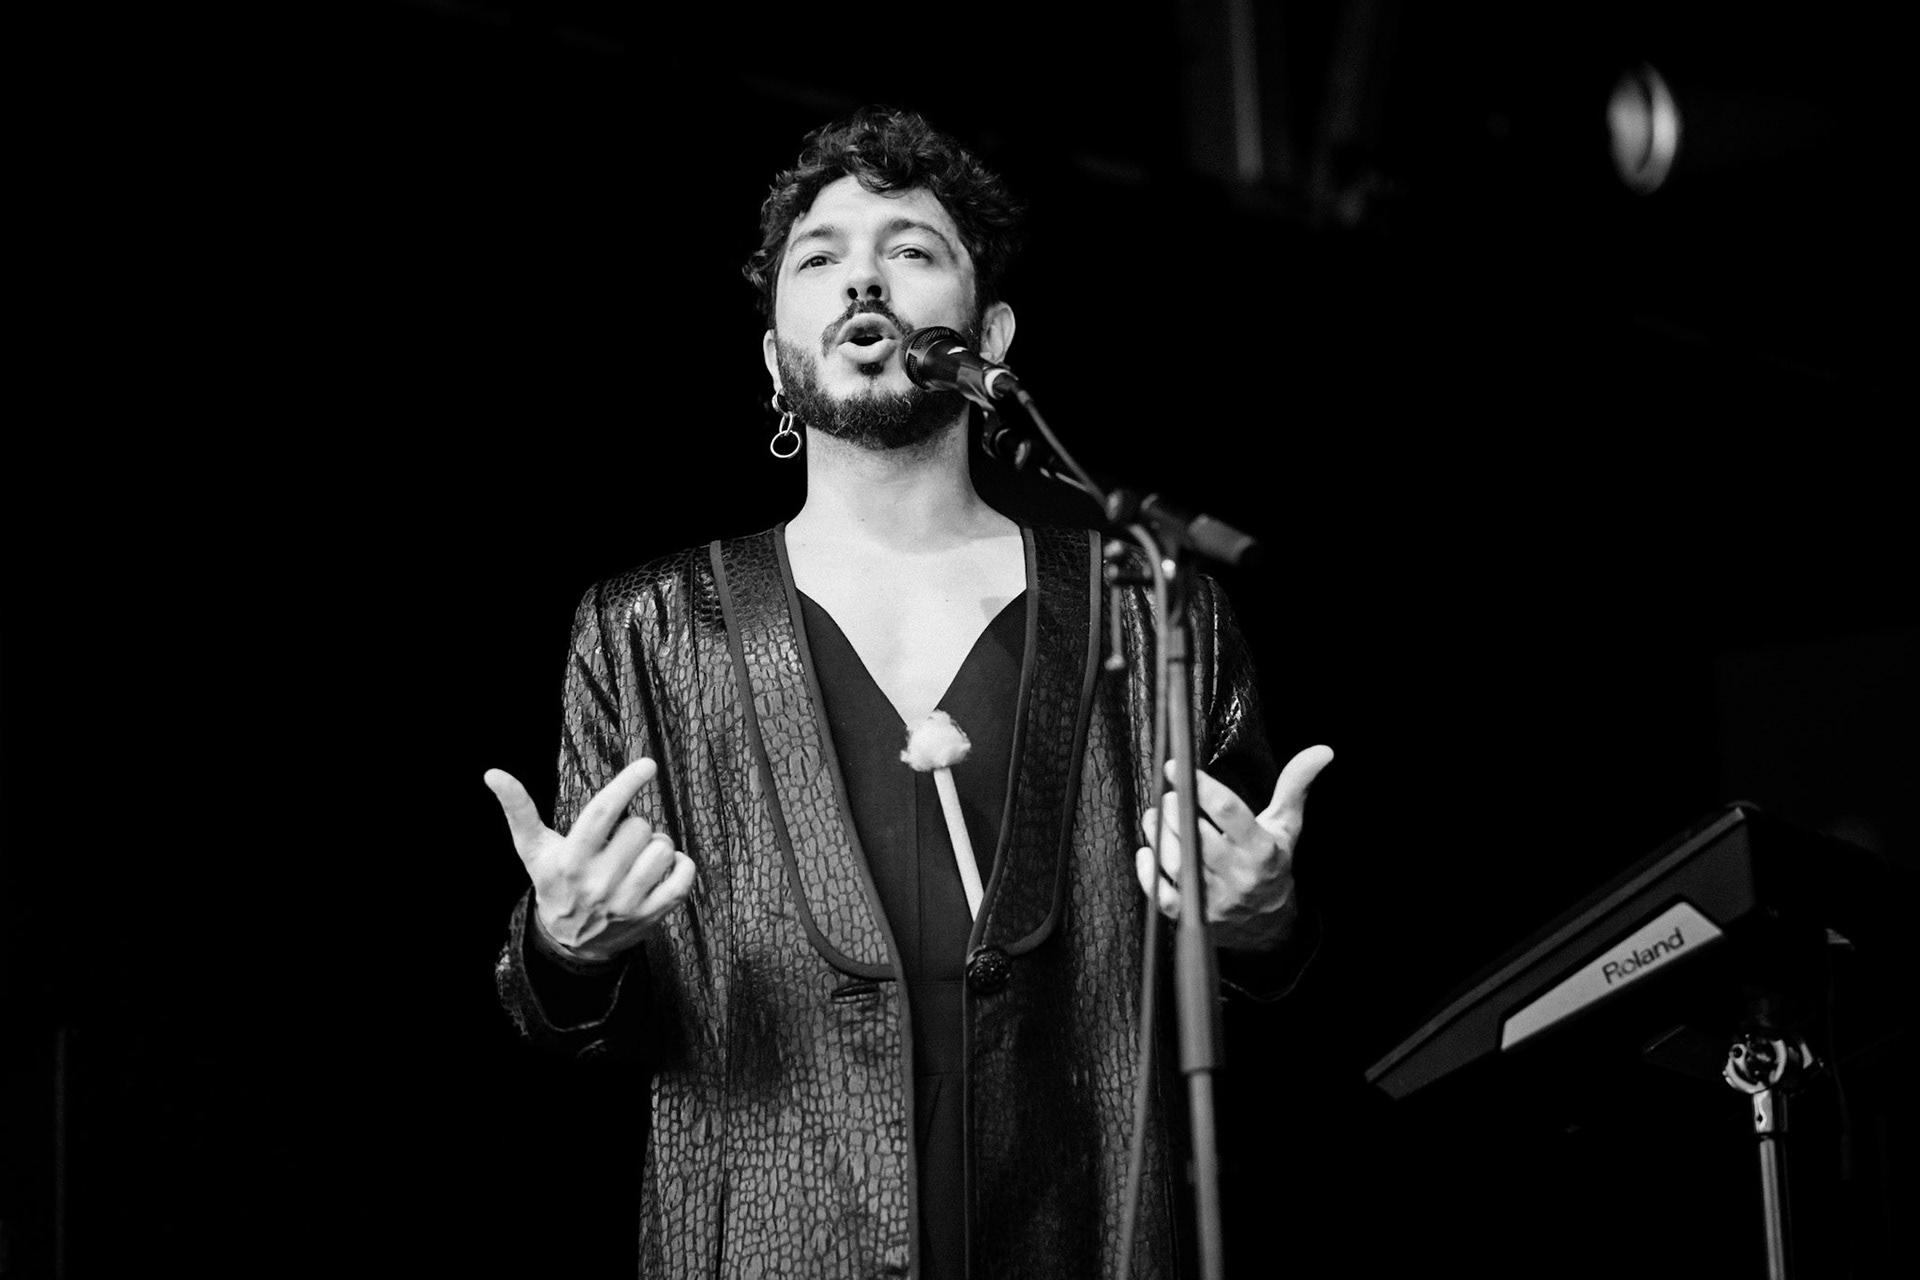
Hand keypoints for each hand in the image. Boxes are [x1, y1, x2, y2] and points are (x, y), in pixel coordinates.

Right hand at [485, 758, 694, 962]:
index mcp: (570, 860)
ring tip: (639, 856)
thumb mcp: (532, 850)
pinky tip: (666, 865)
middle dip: (635, 826)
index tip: (646, 764)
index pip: (602, 813)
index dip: (626, 784)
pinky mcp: (650, 915)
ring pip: (663, 849)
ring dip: (657, 846)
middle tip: (622, 840)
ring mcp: (626, 901)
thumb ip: (518, 809)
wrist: (569, 943)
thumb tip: (493, 774)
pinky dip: (682, 865)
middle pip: (638, 828)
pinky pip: (682, 878)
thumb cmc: (553, 883)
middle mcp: (598, 882)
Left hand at [1136, 745, 1332, 951]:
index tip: (1176, 765)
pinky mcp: (1195, 917)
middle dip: (1175, 810)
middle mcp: (1239, 876)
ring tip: (1153, 815)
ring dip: (1159, 835)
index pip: (1228, 812)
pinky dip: (1148, 873)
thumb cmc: (1273, 863)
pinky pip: (1163, 897)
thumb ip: (1295, 786)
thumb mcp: (1287, 825)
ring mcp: (1216, 900)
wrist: (1269, 924)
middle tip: (1168, 795)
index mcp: (1262, 850)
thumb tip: (1322, 750)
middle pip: (1197, 838)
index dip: (1200, 786)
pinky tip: (1147, 851)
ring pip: (1178, 864)